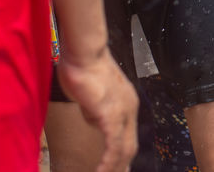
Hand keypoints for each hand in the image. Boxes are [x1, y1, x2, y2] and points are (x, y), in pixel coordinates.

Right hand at [55, 51, 137, 171]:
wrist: (84, 53)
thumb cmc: (83, 68)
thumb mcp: (91, 95)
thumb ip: (94, 109)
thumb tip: (93, 120)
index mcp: (126, 104)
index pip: (127, 137)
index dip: (121, 156)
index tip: (117, 168)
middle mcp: (129, 109)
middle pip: (130, 147)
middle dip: (121, 166)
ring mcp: (123, 112)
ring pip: (123, 150)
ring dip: (114, 168)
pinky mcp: (111, 114)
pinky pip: (113, 145)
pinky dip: (107, 162)